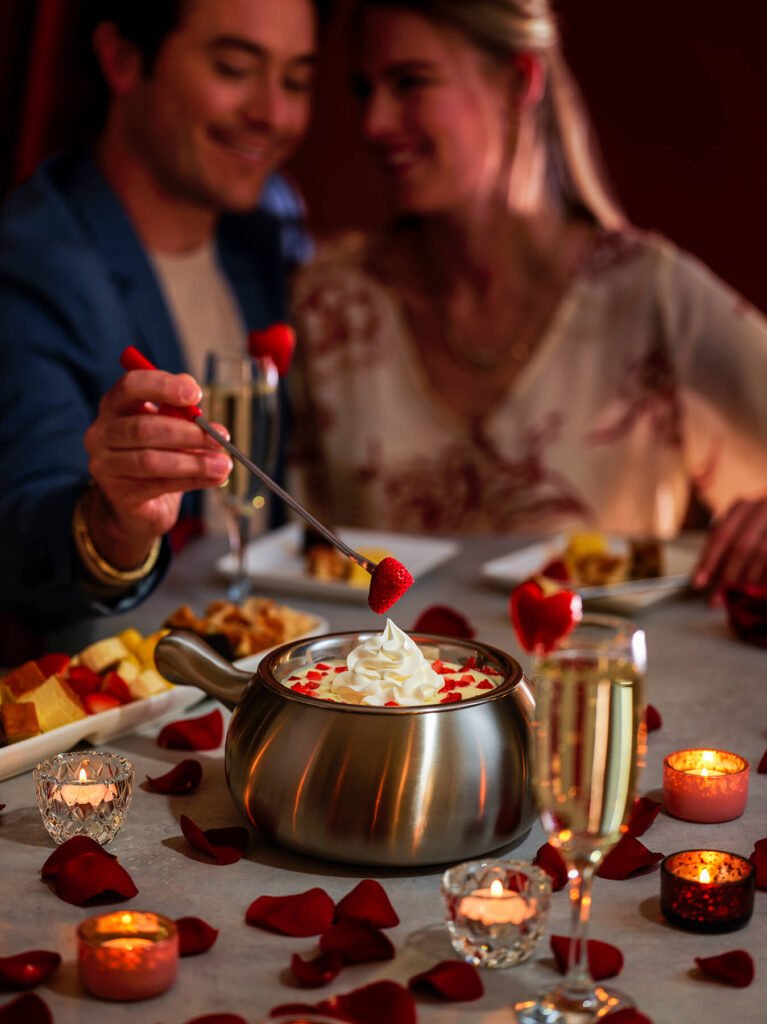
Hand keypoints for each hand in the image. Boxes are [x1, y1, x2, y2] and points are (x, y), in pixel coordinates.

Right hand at [83, 367, 231, 567]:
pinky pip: (159, 484)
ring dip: (194, 462)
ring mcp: (105, 465)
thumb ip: (179, 411)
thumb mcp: (168, 425)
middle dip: (188, 432)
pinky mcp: (119, 494)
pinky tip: (214, 478)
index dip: (163, 386)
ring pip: (151, 460)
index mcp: (114, 405)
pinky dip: (192, 480)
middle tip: (220, 437)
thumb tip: (195, 401)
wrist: (137, 503)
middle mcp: (102, 432)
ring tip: (223, 465)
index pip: (131, 386)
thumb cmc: (155, 453)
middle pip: (143, 428)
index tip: (196, 394)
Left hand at [692, 497, 766, 597]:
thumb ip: (722, 549)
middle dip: (727, 577)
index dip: (708, 561)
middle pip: (740, 547)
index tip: (698, 583)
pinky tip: (758, 592)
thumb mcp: (738, 531)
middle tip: (716, 599)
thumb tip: (703, 576)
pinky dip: (764, 579)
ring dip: (747, 581)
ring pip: (761, 554)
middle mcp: (762, 509)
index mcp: (743, 507)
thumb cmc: (759, 530)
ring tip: (737, 599)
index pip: (721, 535)